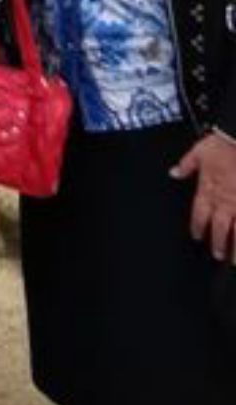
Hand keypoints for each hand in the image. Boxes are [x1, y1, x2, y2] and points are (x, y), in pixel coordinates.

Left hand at [171, 131, 235, 261]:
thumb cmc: (222, 144)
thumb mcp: (199, 151)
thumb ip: (186, 165)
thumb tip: (173, 172)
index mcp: (208, 189)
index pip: (199, 213)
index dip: (197, 226)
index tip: (197, 236)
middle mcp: (225, 200)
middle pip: (219, 227)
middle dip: (217, 242)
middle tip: (217, 255)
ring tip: (235, 260)